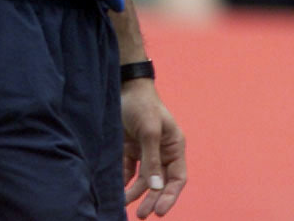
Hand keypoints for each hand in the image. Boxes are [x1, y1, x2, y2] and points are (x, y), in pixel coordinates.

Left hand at [121, 80, 186, 217]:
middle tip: (142, 214)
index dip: (169, 196)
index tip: (160, 211)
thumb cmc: (143, 104)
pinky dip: (124, 181)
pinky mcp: (129, 148)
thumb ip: (152, 159)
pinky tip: (117, 191)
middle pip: (158, 182)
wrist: (123, 85)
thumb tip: (156, 187)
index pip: (176, 179)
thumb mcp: (150, 130)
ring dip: (135, 193)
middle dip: (151, 199)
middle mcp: (161, 152)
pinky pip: (128, 170)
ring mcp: (145, 151)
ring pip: (143, 179)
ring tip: (125, 206)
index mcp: (174, 147)